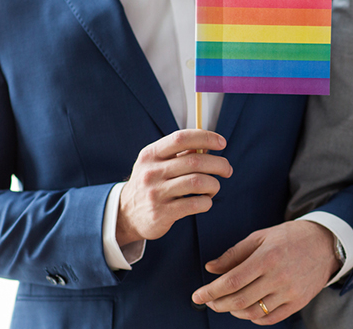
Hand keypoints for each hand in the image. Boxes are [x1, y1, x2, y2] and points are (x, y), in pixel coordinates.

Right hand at [116, 129, 232, 245]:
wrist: (125, 215)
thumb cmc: (150, 184)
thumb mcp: (156, 164)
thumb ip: (179, 154)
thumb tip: (209, 146)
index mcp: (151, 154)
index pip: (181, 138)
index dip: (205, 137)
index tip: (222, 143)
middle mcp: (152, 172)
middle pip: (195, 161)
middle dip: (219, 164)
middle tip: (227, 170)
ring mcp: (156, 193)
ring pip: (198, 182)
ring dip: (214, 184)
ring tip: (214, 188)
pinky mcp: (162, 213)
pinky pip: (195, 204)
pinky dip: (207, 202)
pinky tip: (205, 201)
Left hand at [191, 221, 339, 325]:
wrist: (325, 243)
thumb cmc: (290, 237)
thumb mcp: (261, 236)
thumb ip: (234, 253)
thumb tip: (211, 268)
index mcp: (267, 257)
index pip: (232, 281)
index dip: (211, 291)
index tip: (197, 295)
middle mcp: (279, 277)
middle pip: (239, 300)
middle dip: (218, 303)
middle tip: (208, 301)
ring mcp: (290, 292)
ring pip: (253, 312)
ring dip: (234, 312)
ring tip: (227, 304)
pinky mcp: (298, 303)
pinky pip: (270, 318)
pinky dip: (253, 318)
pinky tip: (246, 310)